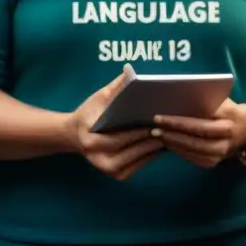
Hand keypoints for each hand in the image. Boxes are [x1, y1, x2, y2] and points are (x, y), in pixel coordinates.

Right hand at [64, 64, 163, 179]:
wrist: (75, 135)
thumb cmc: (90, 113)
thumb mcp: (99, 98)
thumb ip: (115, 87)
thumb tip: (130, 70)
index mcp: (90, 139)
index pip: (115, 138)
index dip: (135, 132)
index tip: (153, 121)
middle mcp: (97, 159)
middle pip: (128, 151)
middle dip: (149, 140)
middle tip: (167, 128)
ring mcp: (107, 170)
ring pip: (136, 160)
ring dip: (154, 149)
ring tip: (169, 134)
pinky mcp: (117, 175)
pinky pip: (138, 166)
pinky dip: (151, 155)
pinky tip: (162, 144)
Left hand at [152, 99, 245, 168]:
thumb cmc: (229, 109)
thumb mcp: (221, 101)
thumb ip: (204, 101)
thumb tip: (176, 99)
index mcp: (228, 123)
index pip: (200, 125)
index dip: (179, 123)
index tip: (160, 117)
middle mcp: (226, 142)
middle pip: (195, 141)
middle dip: (173, 135)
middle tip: (154, 129)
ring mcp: (221, 155)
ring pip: (194, 152)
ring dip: (174, 145)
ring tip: (158, 136)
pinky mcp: (215, 162)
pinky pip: (195, 159)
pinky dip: (180, 152)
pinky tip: (169, 144)